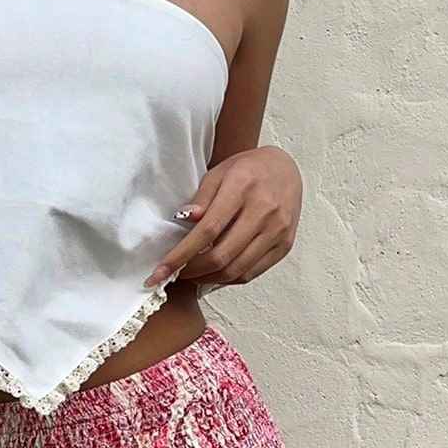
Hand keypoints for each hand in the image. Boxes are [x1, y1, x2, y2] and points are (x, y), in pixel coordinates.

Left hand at [145, 146, 301, 289]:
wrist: (286, 168)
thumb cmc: (248, 170)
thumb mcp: (219, 173)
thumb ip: (201, 199)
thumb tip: (183, 221)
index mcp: (243, 188)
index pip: (207, 231)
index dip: (181, 255)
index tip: (161, 271)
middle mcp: (264, 211)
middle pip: (221, 256)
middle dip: (193, 271)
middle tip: (177, 273)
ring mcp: (277, 231)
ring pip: (236, 270)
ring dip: (209, 279)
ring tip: (194, 273)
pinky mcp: (284, 246)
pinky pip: (250, 273)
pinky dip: (228, 278)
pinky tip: (215, 272)